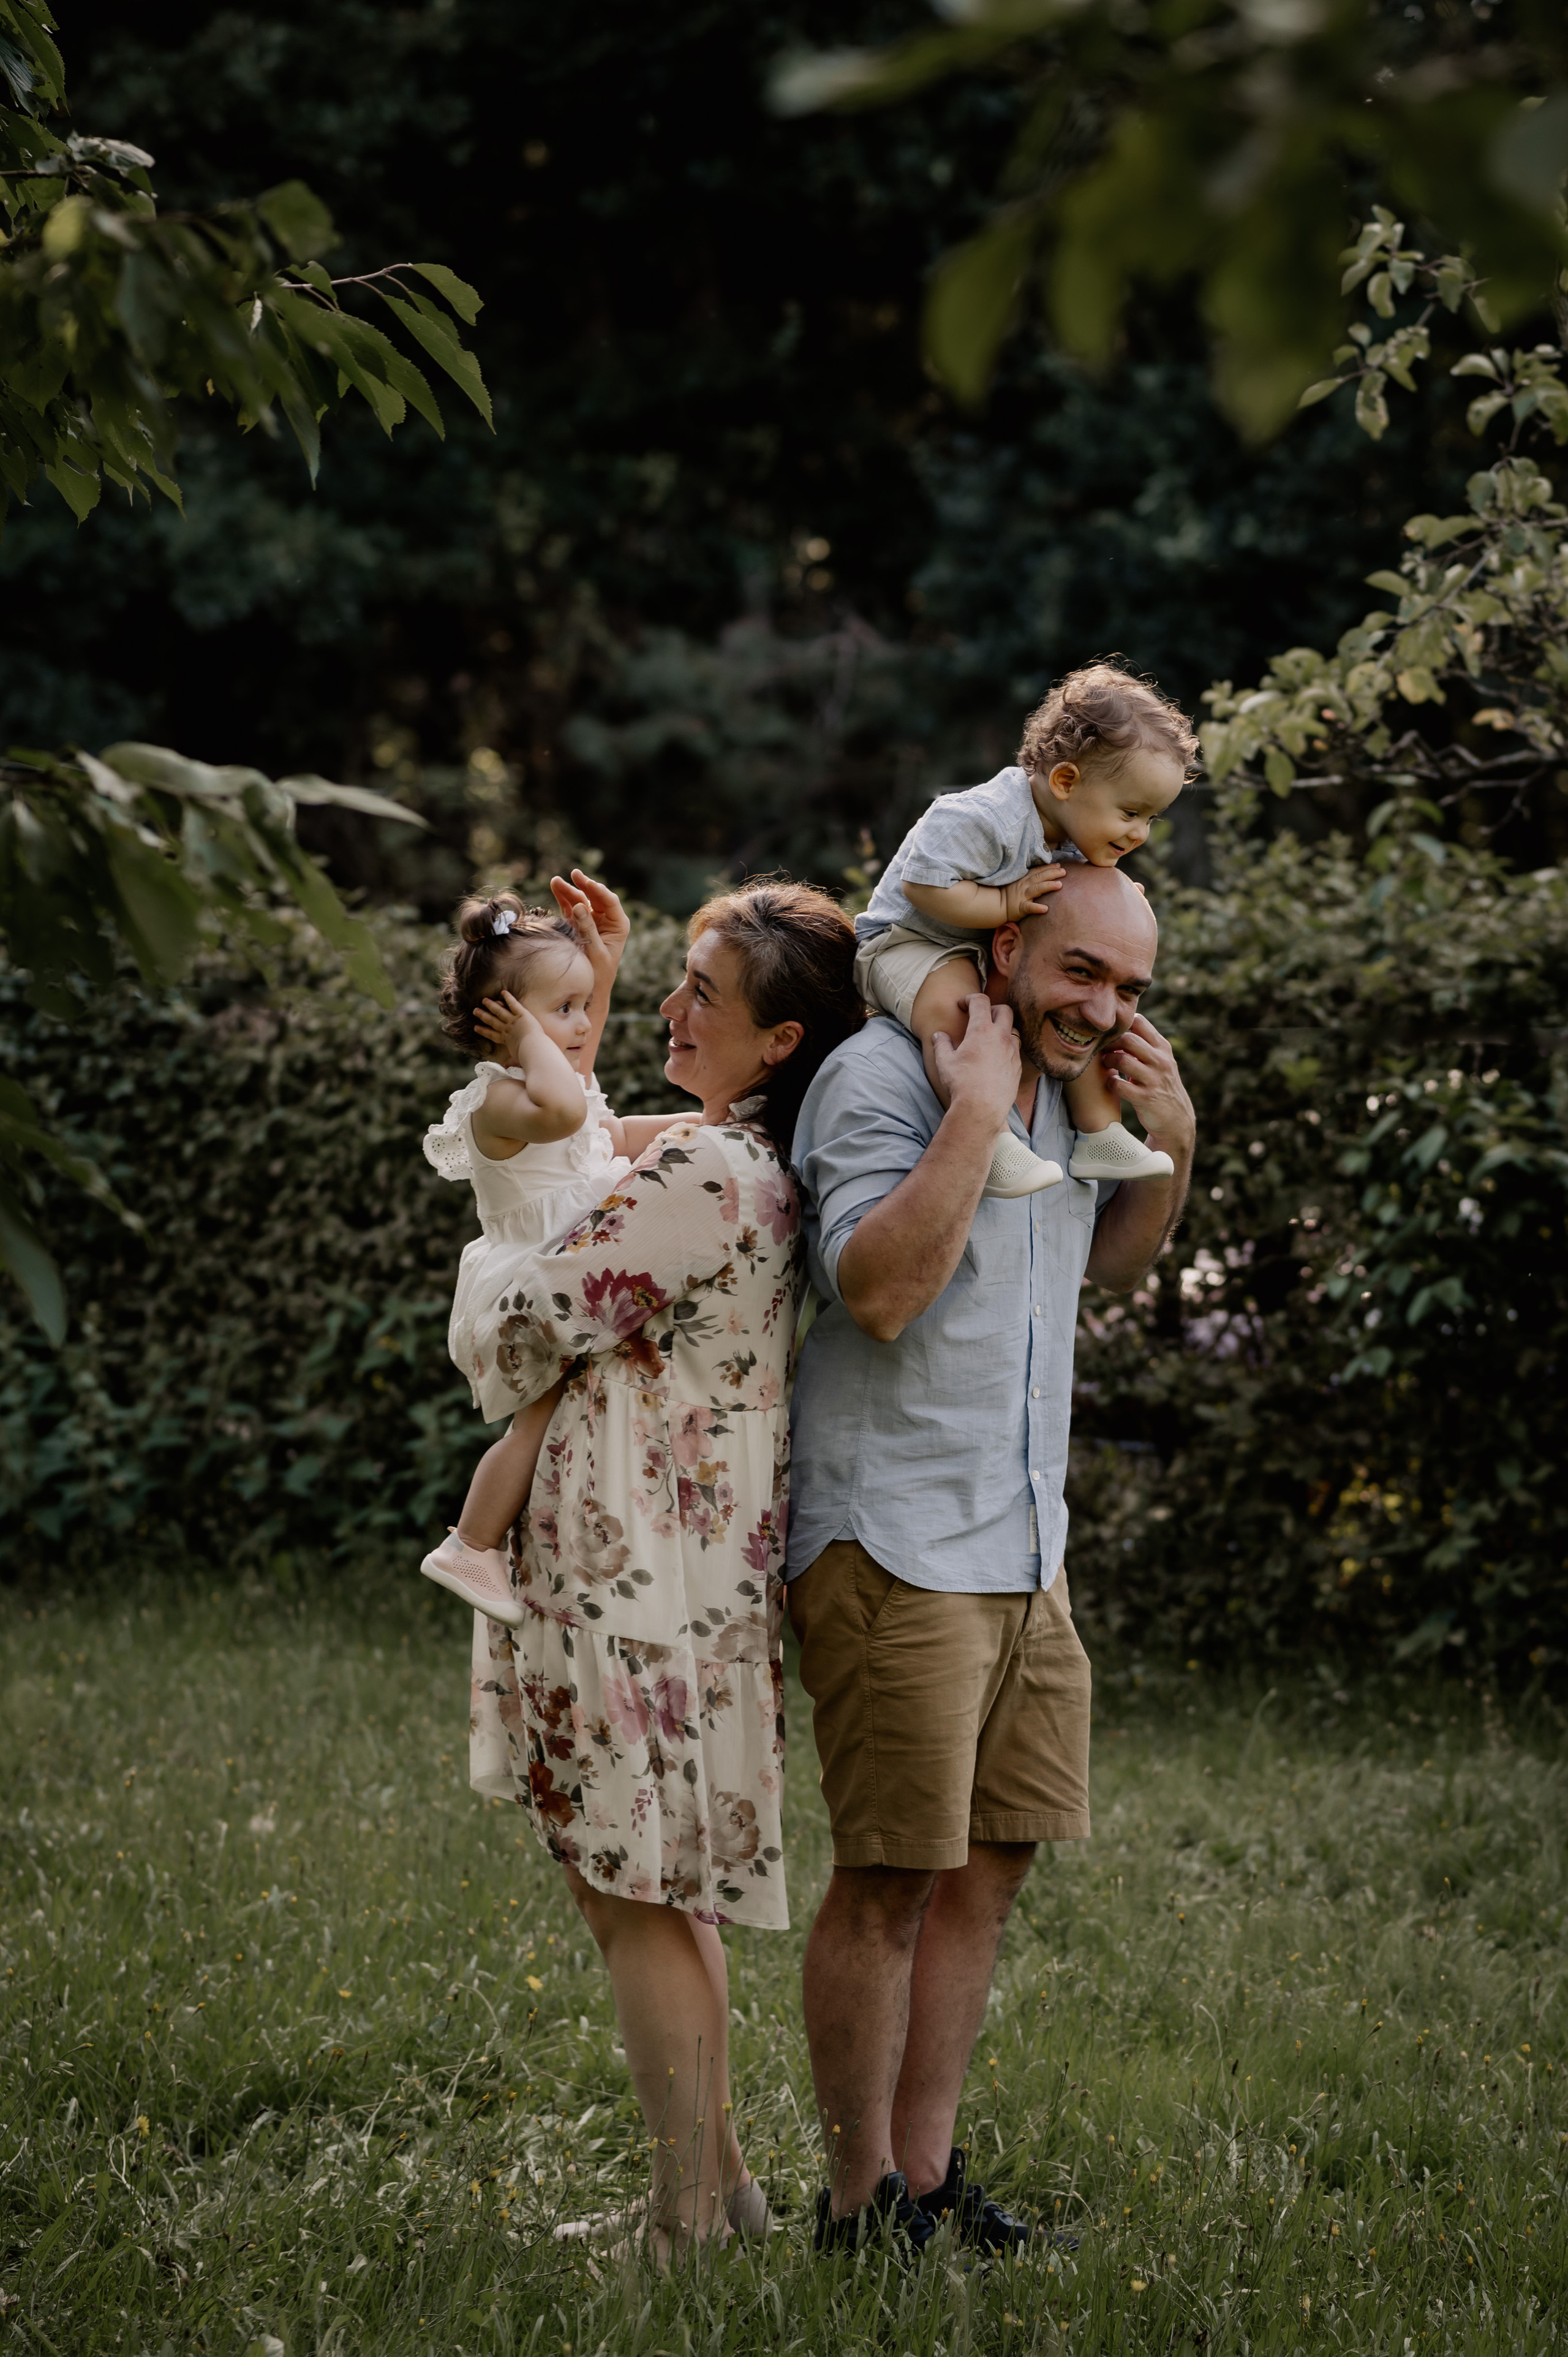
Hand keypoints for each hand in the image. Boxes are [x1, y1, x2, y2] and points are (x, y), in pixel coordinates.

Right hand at [474, 989, 539, 1068]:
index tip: (476, 1028)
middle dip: (483, 1015)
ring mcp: (513, 1021)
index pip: (492, 1035)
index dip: (483, 1031)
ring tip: (484, 1000)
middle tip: (475, 1011)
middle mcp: (507, 1029)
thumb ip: (510, 1063)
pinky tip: (503, 992)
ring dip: (492, 1005)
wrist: (534, 1050)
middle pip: (493, 1021)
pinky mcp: (521, 1014)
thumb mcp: (517, 1061)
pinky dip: (508, 998)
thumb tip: (506, 1067)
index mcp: (506, 1040)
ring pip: (500, 1011)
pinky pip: (513, 1004)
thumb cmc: (527, 1057)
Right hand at [551, 868, 628, 978]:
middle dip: (584, 885)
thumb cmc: (598, 973)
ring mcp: (591, 920)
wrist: (590, 988)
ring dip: (569, 890)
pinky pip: (570, 907)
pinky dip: (563, 898)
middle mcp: (606, 919)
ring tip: (556, 881)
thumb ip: (588, 928)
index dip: (600, 891)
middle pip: (595, 897)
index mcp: (619, 925)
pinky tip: (555, 886)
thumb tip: (579, 906)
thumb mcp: (595, 951)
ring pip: (581, 900)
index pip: (611, 902)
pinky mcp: (578, 923)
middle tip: (575, 874)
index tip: (589, 884)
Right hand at [931, 993, 1022, 1130]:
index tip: (963, 1005)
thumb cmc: (961, 1084)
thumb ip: (941, 1044)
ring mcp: (1012, 1051)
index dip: (970, 998)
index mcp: (981, 1030)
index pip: (980, 1001)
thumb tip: (939, 1036)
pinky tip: (997, 1057)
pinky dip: (1007, 1047)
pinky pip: (1016, 1049)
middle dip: (992, 1008)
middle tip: (980, 1017)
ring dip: (1003, 1028)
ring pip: (1013, 1029)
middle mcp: (1001, 1037)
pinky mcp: (1017, 1066)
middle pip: (1004, 1010)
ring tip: (990, 1038)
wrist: (982, 1109)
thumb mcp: (944, 1062)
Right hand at [1001, 863, 1065, 922]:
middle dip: (1052, 874)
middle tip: (1064, 872)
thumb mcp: (1017, 881)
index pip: (1038, 871)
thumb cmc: (1008, 893)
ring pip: (1037, 889)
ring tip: (1059, 885)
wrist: (995, 905)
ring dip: (1048, 886)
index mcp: (1024, 879)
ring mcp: (1022, 896)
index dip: (1049, 868)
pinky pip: (1029, 907)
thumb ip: (1029, 877)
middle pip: (1040, 877)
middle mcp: (1024, 885)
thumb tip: (1042, 872)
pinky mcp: (1020, 908)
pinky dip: (1037, 908)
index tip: (1059, 866)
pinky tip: (1045, 909)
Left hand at [1100, 1013, 1194, 1154]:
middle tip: (1103, 1050)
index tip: (1113, 1035)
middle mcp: (1160, 1061)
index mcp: (1163, 1048)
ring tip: (1107, 1065)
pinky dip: (1111, 1083)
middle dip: (1110, 1043)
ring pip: (1123, 1060)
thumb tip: (1118, 1031)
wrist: (1176, 1119)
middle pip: (1128, 1039)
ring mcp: (1154, 1080)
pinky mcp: (1145, 1098)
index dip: (1121, 1026)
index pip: (1139, 1022)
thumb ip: (1144, 1047)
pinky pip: (1120, 1085)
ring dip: (1109, 1061)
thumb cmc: (1161, 1086)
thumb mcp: (1160, 1062)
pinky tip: (1111, 1084)